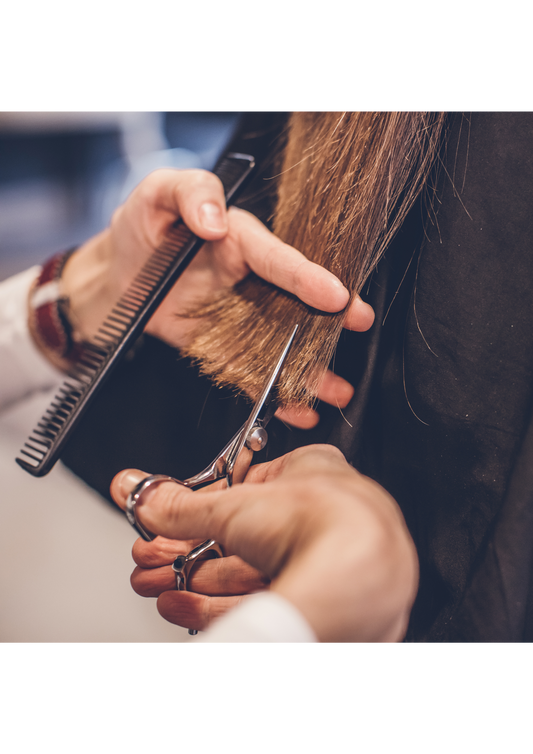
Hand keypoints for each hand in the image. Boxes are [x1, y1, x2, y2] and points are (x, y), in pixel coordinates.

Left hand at [60, 169, 374, 427]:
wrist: (115, 278)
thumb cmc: (142, 228)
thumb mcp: (157, 193)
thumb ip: (190, 193)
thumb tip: (214, 220)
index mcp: (241, 241)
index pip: (280, 259)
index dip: (308, 277)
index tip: (337, 294)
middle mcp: (250, 281)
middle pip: (297, 302)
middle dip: (332, 317)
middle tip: (360, 325)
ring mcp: (241, 318)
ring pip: (283, 343)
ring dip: (312, 367)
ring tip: (336, 389)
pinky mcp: (225, 348)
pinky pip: (254, 372)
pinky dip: (275, 393)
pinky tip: (297, 409)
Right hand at [111, 445, 418, 645]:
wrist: (359, 578)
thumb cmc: (323, 522)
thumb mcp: (230, 506)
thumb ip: (179, 505)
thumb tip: (139, 492)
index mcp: (312, 473)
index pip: (244, 492)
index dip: (198, 510)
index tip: (168, 523)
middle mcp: (323, 518)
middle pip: (241, 539)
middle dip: (187, 552)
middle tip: (153, 560)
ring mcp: (323, 564)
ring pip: (247, 575)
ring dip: (194, 581)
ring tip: (157, 585)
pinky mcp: (319, 603)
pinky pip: (260, 603)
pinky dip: (216, 606)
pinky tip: (182, 606)